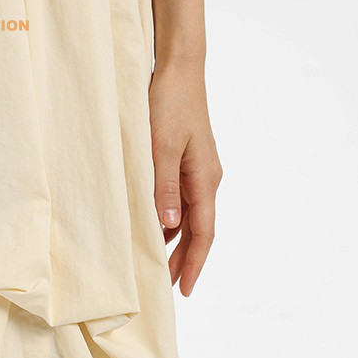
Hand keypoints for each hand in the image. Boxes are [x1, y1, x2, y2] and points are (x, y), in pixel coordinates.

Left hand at [148, 56, 222, 295]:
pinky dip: (167, 222)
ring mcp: (196, 172)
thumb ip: (163, 187)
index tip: (184, 289)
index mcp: (205, 179)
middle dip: (183, 261)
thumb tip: (169, 225)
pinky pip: (179, 202)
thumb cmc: (169, 103)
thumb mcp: (162, 148)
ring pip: (188, 218)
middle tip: (165, 288)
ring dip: (174, 244)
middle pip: (197, 231)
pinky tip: (152, 232)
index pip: (203, 232)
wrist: (178, 68)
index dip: (194, 263)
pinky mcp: (185, 164)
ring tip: (156, 267)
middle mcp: (205, 179)